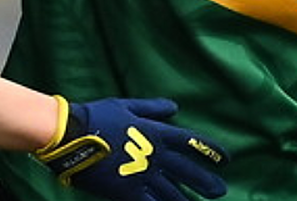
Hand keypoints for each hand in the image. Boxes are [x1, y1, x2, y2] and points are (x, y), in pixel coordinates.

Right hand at [34, 97, 226, 200]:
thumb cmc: (96, 116)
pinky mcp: (126, 192)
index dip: (209, 150)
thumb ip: (151, 108)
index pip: (189, 142)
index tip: (226, 159)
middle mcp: (153, 154)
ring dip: (186, 200)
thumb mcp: (126, 106)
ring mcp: (141, 175)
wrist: (71, 134)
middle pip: (186, 170)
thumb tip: (174, 107)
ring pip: (171, 192)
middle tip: (221, 190)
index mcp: (154, 132)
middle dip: (205, 181)